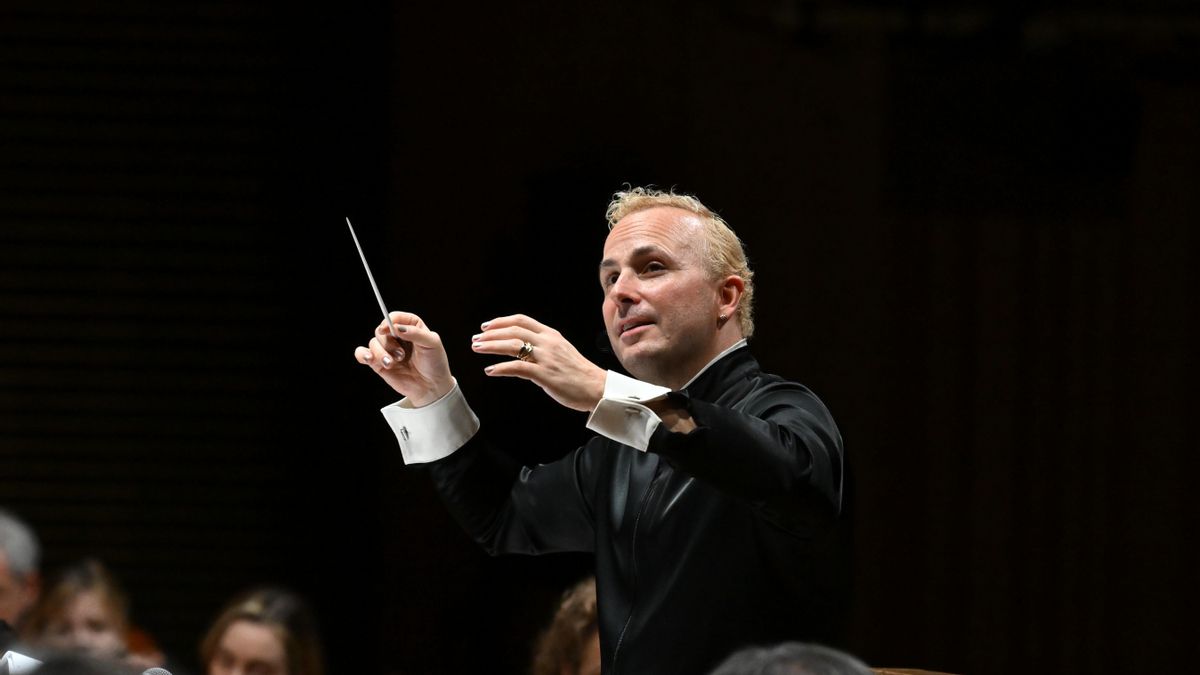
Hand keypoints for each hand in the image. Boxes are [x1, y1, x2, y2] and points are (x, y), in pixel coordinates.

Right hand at [354, 311, 453, 406]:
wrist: (432, 387)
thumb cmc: (435, 363)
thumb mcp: (432, 344)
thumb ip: (415, 333)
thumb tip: (396, 327)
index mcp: (411, 327)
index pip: (395, 317)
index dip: (389, 320)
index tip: (388, 328)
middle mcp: (397, 336)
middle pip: (381, 330)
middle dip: (388, 342)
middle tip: (401, 355)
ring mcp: (387, 350)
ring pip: (373, 342)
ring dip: (380, 353)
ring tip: (392, 364)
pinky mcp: (378, 363)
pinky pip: (362, 354)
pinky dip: (362, 354)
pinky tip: (369, 359)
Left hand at [471, 314, 606, 411]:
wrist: (596, 387)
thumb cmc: (578, 373)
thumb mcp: (561, 351)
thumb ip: (543, 346)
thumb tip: (523, 348)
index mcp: (551, 335)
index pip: (521, 320)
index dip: (501, 321)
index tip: (486, 326)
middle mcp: (547, 342)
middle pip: (513, 330)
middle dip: (491, 333)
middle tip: (476, 339)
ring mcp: (546, 358)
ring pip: (512, 345)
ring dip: (491, 346)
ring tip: (478, 349)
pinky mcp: (545, 374)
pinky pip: (518, 367)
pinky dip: (501, 368)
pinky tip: (490, 370)